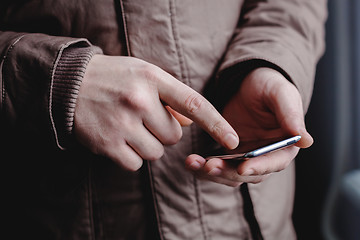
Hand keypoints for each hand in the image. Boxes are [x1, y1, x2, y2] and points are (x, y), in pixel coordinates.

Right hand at [74, 55, 238, 170]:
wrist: (69, 84)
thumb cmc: (114, 79)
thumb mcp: (144, 75)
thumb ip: (170, 96)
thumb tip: (190, 122)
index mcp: (152, 78)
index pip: (193, 104)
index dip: (216, 124)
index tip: (233, 140)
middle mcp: (139, 100)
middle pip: (173, 136)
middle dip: (163, 131)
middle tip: (143, 118)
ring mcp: (122, 123)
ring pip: (156, 152)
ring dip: (147, 145)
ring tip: (128, 127)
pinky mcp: (107, 144)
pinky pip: (136, 164)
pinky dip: (131, 157)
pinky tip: (118, 139)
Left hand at [185, 67, 312, 186]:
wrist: (249, 84)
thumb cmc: (269, 85)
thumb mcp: (280, 93)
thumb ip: (291, 114)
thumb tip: (306, 141)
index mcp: (284, 145)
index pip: (274, 162)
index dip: (260, 167)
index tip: (243, 168)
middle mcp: (266, 156)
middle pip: (249, 174)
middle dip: (229, 172)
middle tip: (209, 166)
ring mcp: (245, 157)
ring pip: (230, 174)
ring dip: (212, 173)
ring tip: (193, 163)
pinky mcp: (228, 154)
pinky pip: (217, 165)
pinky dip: (203, 167)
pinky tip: (191, 161)